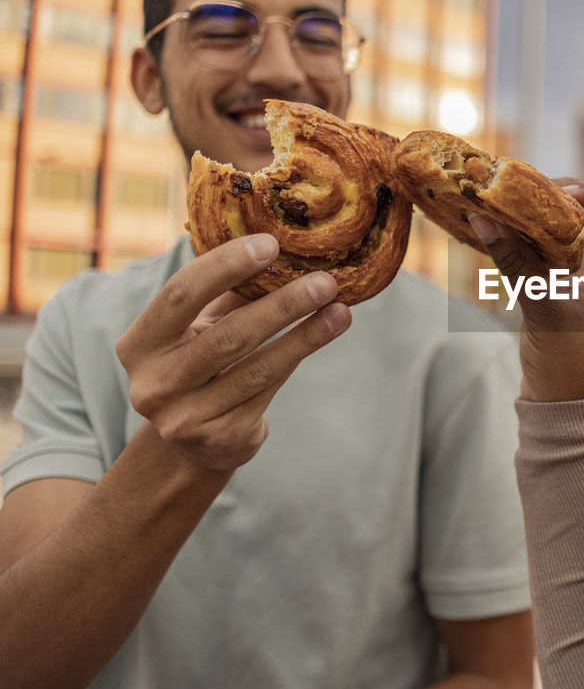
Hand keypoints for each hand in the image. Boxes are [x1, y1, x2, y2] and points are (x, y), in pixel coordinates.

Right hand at [114, 234, 350, 471]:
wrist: (194, 444)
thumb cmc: (202, 365)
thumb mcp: (199, 329)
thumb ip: (227, 294)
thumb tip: (282, 245)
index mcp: (139, 345)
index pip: (179, 295)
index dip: (224, 266)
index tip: (270, 244)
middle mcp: (154, 384)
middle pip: (227, 335)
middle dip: (282, 305)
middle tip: (324, 281)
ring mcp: (185, 417)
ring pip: (257, 367)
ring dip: (305, 335)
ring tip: (340, 310)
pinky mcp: (221, 438)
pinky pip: (269, 389)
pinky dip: (299, 356)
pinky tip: (325, 333)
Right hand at [469, 181, 583, 401]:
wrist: (565, 412)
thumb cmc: (567, 367)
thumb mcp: (542, 308)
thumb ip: (516, 261)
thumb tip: (483, 218)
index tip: (563, 191)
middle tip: (544, 191)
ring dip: (572, 215)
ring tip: (536, 204)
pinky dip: (562, 236)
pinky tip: (535, 229)